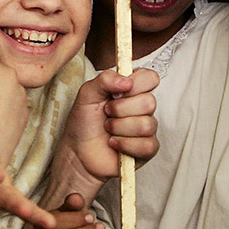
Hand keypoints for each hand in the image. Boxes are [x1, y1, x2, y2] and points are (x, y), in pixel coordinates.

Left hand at [58, 67, 158, 187]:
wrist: (77, 150)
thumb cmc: (83, 122)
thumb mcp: (87, 94)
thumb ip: (105, 79)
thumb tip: (127, 81)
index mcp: (131, 91)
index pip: (151, 78)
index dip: (136, 84)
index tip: (116, 93)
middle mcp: (142, 108)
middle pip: (149, 102)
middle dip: (120, 109)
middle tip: (106, 114)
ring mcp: (147, 129)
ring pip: (146, 125)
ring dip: (119, 128)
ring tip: (107, 129)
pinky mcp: (147, 149)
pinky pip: (146, 145)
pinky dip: (124, 144)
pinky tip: (113, 143)